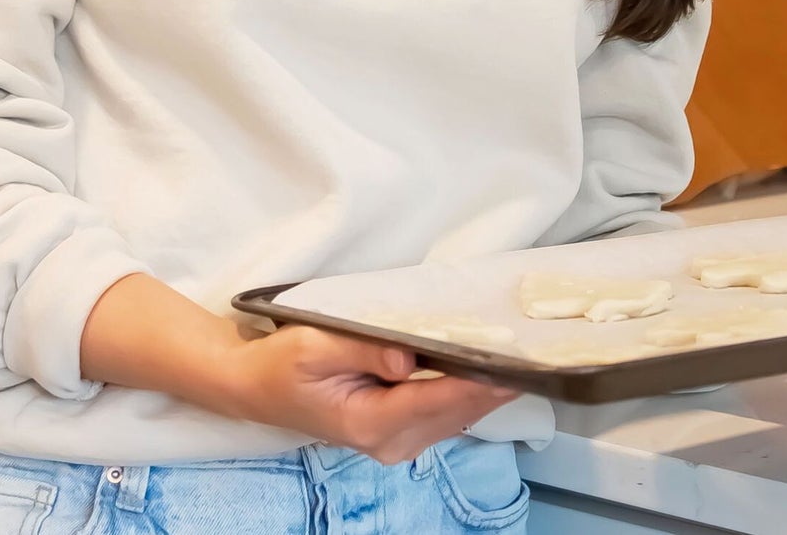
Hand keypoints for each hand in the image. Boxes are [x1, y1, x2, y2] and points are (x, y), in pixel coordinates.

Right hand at [80, 273, 518, 464]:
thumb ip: (365, 348)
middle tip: (536, 345)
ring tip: (521, 350)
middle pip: (459, 411)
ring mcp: (394, 440)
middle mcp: (390, 440)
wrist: (251, 387)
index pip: (443, 399)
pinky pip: (443, 412)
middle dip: (496, 382)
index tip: (520, 360)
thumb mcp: (316, 345)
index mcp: (372, 422)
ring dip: (486, 386)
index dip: (484, 380)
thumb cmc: (280, 362)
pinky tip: (486, 364)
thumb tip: (409, 356)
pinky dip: (466, 390)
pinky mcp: (395, 430)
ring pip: (457, 415)